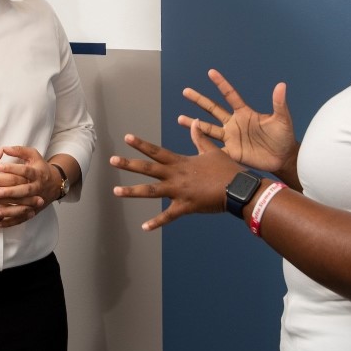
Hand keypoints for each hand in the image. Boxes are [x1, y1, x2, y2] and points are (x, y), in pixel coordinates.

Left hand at [0, 145, 55, 226]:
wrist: (55, 184)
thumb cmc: (40, 167)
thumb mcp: (33, 155)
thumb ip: (19, 151)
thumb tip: (4, 148)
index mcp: (37, 173)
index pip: (25, 171)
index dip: (12, 168)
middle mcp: (37, 188)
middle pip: (25, 191)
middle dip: (11, 192)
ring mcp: (35, 201)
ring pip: (22, 207)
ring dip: (9, 210)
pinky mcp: (32, 211)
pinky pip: (21, 218)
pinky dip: (10, 222)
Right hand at [0, 150, 42, 226]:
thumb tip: (3, 151)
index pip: (10, 180)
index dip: (23, 181)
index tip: (33, 180)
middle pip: (12, 197)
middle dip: (28, 198)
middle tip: (41, 198)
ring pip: (7, 210)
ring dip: (21, 211)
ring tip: (33, 211)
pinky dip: (7, 219)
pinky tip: (15, 219)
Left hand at [109, 132, 243, 230]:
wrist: (238, 188)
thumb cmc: (226, 169)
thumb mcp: (212, 151)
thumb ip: (199, 138)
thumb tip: (194, 123)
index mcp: (181, 162)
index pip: (157, 152)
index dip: (141, 144)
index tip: (127, 138)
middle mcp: (176, 175)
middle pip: (148, 169)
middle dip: (129, 165)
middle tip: (112, 160)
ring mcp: (179, 191)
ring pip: (152, 191)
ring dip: (133, 192)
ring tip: (116, 192)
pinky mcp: (186, 206)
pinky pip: (168, 216)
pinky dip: (156, 222)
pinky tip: (144, 227)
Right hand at [178, 69, 296, 172]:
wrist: (282, 157)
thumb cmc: (284, 136)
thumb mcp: (282, 119)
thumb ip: (279, 103)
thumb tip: (281, 85)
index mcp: (244, 113)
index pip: (230, 95)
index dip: (221, 84)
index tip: (210, 72)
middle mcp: (234, 123)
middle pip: (212, 109)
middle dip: (199, 100)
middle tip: (186, 91)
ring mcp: (231, 137)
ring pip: (208, 129)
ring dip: (194, 124)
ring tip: (180, 118)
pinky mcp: (231, 152)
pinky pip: (214, 149)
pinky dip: (203, 146)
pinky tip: (192, 142)